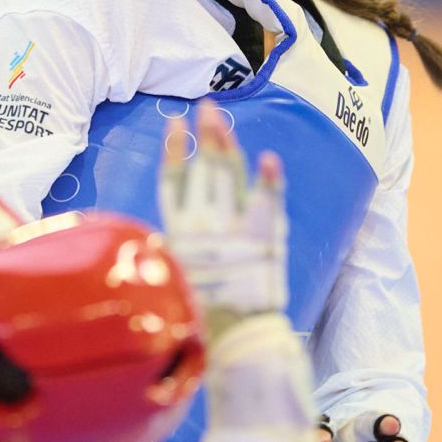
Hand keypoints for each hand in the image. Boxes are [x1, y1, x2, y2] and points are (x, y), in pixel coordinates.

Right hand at [157, 101, 286, 324]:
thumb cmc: (201, 311)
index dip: (174, 149)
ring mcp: (235, 227)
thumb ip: (179, 243)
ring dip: (227, 143)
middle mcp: (203, 223)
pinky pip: (268, 200)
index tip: (176, 124)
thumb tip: (179, 219)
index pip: (173, 179)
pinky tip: (267, 158)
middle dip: (205, 134)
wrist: (235, 334)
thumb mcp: (177, 272)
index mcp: (178, 231)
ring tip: (224, 120)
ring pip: (229, 174)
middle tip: (208, 107)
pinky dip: (268, 179)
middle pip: (203, 167)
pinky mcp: (265, 237)